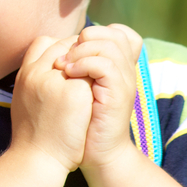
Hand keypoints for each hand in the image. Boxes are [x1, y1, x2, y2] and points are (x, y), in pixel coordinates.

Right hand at [10, 36, 94, 173]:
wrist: (37, 160)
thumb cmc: (33, 135)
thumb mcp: (26, 100)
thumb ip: (36, 81)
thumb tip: (53, 68)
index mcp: (25, 73)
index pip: (45, 42)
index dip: (63, 48)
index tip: (73, 62)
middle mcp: (38, 72)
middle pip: (65, 45)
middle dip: (81, 52)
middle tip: (91, 69)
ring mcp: (56, 80)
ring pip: (81, 56)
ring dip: (89, 66)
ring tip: (95, 83)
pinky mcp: (75, 92)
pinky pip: (92, 74)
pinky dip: (97, 82)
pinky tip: (99, 96)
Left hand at [57, 24, 142, 169]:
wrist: (97, 154)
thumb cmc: (83, 123)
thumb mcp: (80, 89)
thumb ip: (79, 67)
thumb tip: (60, 46)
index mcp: (119, 67)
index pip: (117, 32)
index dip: (94, 33)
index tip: (71, 50)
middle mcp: (126, 71)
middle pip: (115, 34)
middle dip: (85, 39)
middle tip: (65, 56)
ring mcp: (125, 82)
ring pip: (109, 46)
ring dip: (81, 50)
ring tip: (64, 65)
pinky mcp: (120, 94)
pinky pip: (105, 65)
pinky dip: (84, 64)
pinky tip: (68, 74)